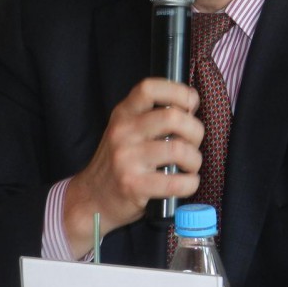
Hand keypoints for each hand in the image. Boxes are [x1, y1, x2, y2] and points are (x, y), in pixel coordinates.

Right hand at [63, 78, 202, 254]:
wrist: (92, 198)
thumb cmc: (118, 163)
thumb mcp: (126, 131)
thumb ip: (150, 118)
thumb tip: (190, 108)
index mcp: (123, 114)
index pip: (150, 88)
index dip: (178, 92)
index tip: (191, 104)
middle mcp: (123, 132)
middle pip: (174, 117)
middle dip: (196, 131)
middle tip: (193, 144)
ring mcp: (127, 159)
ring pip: (179, 150)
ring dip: (195, 160)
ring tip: (190, 166)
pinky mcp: (134, 185)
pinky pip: (176, 182)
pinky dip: (190, 183)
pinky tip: (187, 183)